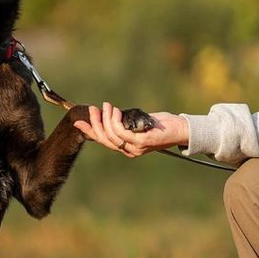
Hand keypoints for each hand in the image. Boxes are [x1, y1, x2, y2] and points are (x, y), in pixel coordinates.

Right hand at [74, 102, 188, 157]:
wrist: (180, 130)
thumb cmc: (160, 125)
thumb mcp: (137, 122)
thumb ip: (123, 122)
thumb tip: (107, 114)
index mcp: (126, 147)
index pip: (103, 141)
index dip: (89, 132)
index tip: (78, 122)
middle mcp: (129, 150)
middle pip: (104, 139)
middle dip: (95, 124)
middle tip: (93, 109)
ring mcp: (135, 148)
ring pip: (111, 135)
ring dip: (106, 119)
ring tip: (107, 106)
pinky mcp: (141, 142)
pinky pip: (121, 132)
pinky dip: (115, 121)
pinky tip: (115, 111)